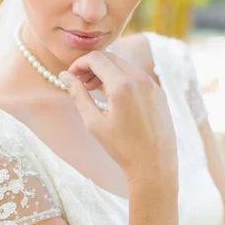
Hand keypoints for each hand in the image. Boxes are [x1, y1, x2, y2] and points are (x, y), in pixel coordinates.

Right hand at [59, 50, 177, 188]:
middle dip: (92, 66)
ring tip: (94, 90)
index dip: (80, 64)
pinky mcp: (159, 93)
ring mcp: (153, 85)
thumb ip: (78, 95)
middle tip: (81, 83)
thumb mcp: (94, 122)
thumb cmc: (122, 148)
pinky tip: (113, 97)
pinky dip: (122, 79)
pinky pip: (137, 77)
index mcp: (123, 85)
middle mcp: (140, 79)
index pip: (96, 59)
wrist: (154, 165)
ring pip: (124, 66)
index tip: (71, 76)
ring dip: (107, 72)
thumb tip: (64, 76)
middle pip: (110, 58)